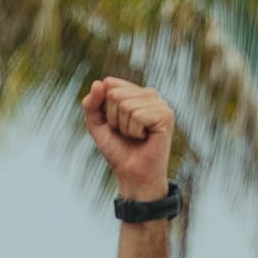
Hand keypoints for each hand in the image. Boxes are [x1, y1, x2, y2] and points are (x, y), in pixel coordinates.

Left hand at [81, 79, 174, 201]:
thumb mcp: (97, 125)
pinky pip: (138, 115)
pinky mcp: (166, 115)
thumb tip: (99, 82)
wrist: (132, 174)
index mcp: (135, 92)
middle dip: (113, 118)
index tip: (114, 124)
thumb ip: (91, 104)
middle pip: (115, 94)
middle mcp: (149, 94)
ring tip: (135, 136)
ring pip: (126, 105)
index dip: (104, 108)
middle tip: (125, 133)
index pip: (109, 83)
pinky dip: (134, 131)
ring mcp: (160, 103)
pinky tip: (144, 138)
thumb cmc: (118, 150)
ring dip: (124, 127)